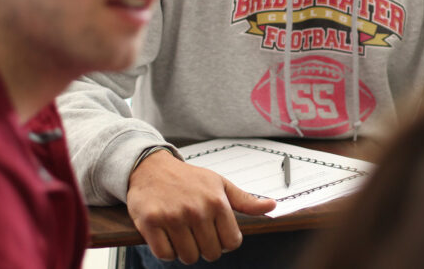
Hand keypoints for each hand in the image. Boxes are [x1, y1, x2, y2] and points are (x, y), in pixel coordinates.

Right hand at [127, 149, 275, 263]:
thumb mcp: (220, 184)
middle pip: (211, 253)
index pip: (232, 243)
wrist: (151, 167)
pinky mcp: (150, 222)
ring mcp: (173, 216)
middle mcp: (196, 210)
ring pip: (188, 257)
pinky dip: (166, 251)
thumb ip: (245, 200)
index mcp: (217, 201)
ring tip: (181, 232)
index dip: (224, 242)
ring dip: (185, 250)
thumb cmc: (189, 178)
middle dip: (205, 247)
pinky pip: (165, 255)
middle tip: (196, 232)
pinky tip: (166, 235)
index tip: (215, 233)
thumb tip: (272, 206)